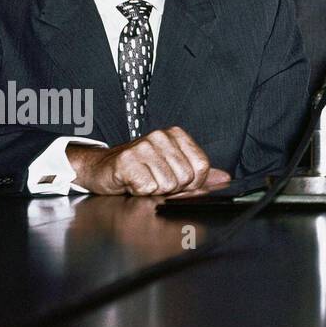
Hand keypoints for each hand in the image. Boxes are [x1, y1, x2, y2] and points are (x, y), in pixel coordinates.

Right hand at [66, 127, 231, 195]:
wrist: (100, 168)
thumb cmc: (139, 168)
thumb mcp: (172, 166)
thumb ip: (199, 173)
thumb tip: (225, 178)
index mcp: (176, 135)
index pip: (202, 167)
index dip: (192, 183)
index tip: (178, 182)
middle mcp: (161, 137)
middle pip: (185, 178)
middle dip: (172, 187)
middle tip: (155, 180)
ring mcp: (143, 147)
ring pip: (167, 185)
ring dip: (154, 190)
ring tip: (143, 180)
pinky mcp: (126, 161)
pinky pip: (147, 188)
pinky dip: (140, 191)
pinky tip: (132, 183)